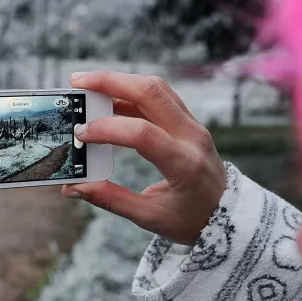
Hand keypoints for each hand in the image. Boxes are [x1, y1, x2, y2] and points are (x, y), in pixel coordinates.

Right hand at [63, 71, 226, 245]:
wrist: (229, 215)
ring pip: (156, 88)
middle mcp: (192, 137)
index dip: (107, 129)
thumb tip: (72, 188)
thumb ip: (110, 199)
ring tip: (88, 85)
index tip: (81, 134)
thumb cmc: (191, 219)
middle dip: (111, 82)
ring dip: (121, 81)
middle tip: (77, 83)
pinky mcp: (189, 121)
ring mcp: (193, 125)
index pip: (143, 133)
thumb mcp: (150, 217)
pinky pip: (160, 96)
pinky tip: (108, 99)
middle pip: (151, 92)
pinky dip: (132, 92)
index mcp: (185, 164)